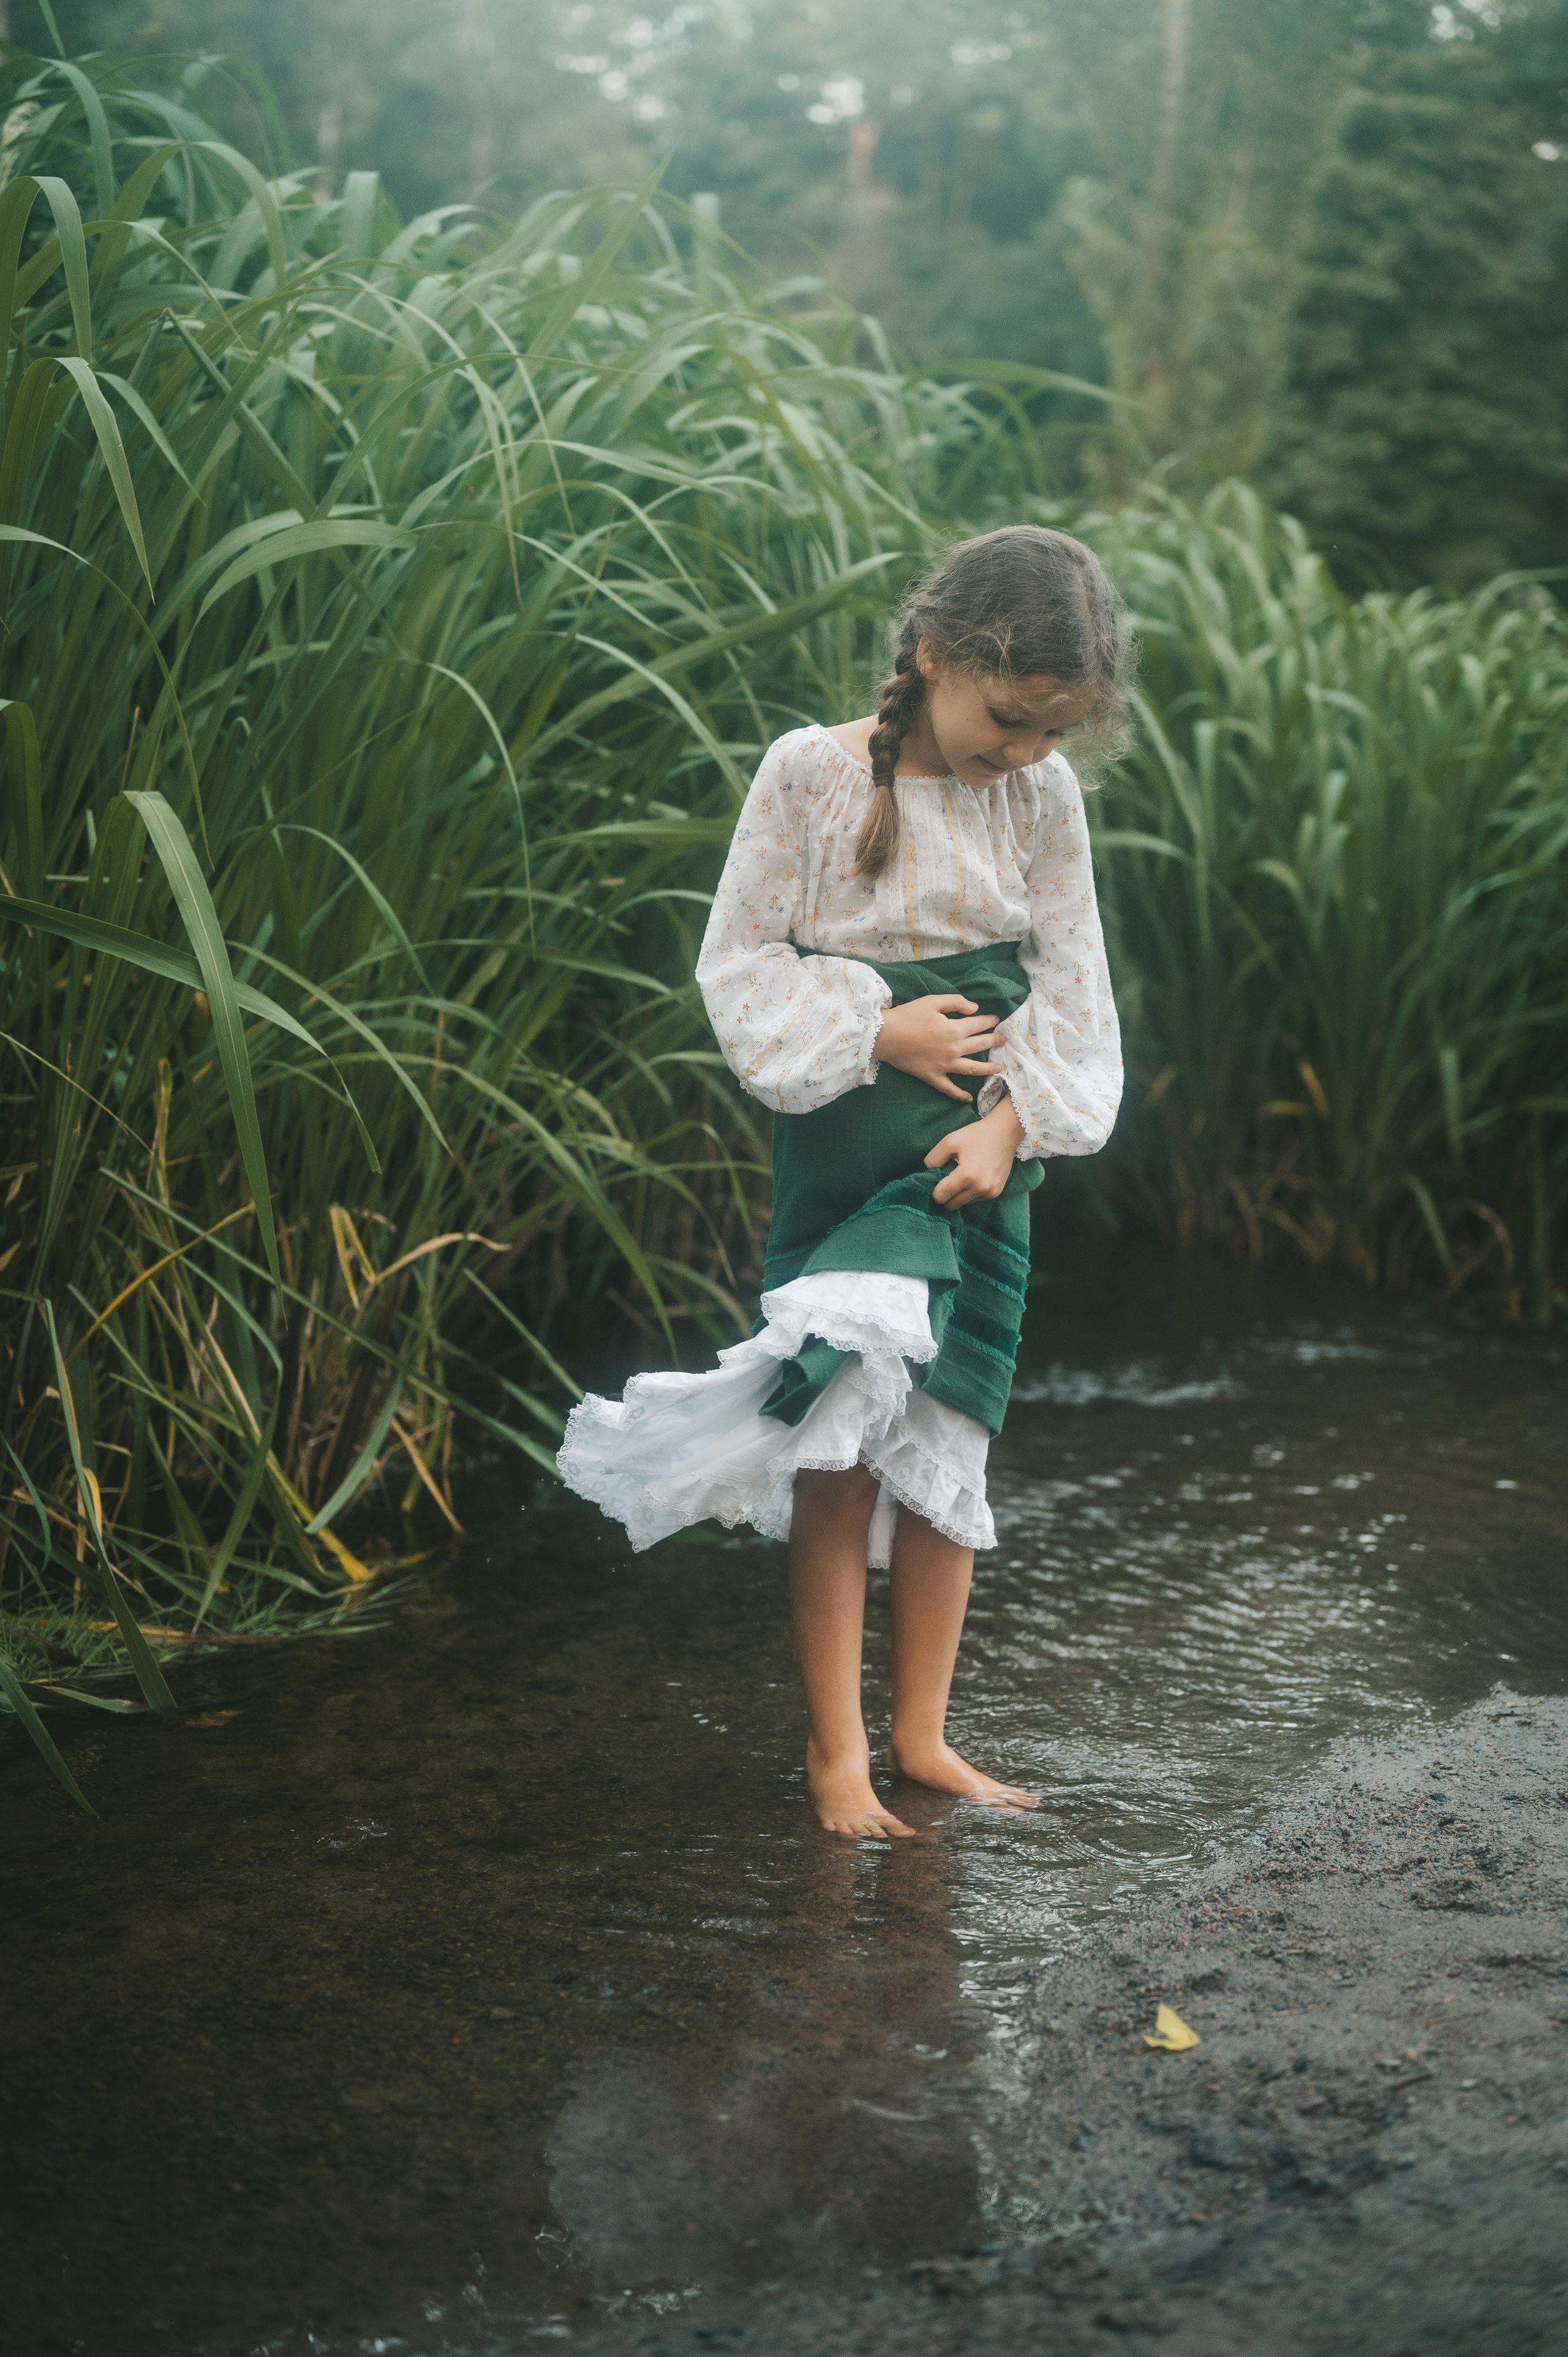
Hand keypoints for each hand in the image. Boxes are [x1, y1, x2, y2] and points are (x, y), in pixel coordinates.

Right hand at [874, 992, 1003, 1101]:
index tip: (997, 1020)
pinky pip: (949, 1088)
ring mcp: (944, 1065)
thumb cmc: (908, 1016)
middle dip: (994, 1041)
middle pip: (980, 1045)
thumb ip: (956, 1002)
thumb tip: (975, 1008)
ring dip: (987, 1069)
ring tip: (999, 1068)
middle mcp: (954, 1049)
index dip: (990, 1021)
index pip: (979, 1024)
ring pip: (972, 1069)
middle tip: (1004, 1041)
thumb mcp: (932, 1001)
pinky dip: (959, 1095)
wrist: (885, 1036)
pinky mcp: (932, 1077)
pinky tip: (968, 1098)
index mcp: (955, 1029)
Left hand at [926, 1094, 1023, 1207]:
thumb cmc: (977, 1135)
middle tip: (948, 1178)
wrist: (1005, 1132)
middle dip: (946, 1194)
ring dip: (959, 1194)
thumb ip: (933, 1158)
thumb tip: (927, 1172)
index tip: (937, 1179)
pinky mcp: (996, 1193)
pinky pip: (975, 1200)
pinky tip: (973, 1177)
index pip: (941, 1196)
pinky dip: (970, 1192)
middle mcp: (980, 1188)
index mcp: (967, 1175)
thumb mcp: (950, 1141)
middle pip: (951, 1205)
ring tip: (963, 1175)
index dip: (934, 1190)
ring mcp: (990, 1192)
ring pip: (963, 1203)